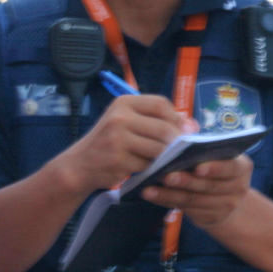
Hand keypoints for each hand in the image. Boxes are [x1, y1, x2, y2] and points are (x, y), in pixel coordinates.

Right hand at [54, 94, 191, 195]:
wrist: (79, 164)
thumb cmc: (109, 142)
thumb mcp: (127, 122)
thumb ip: (155, 120)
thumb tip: (192, 124)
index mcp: (124, 102)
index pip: (160, 104)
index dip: (176, 117)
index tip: (183, 130)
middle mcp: (120, 117)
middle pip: (163, 128)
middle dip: (176, 142)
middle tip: (179, 151)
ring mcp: (118, 139)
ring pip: (158, 149)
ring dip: (165, 158)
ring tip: (162, 160)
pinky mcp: (118, 160)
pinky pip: (147, 165)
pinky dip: (152, 169)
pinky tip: (147, 169)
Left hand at [142, 154, 253, 227]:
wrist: (229, 199)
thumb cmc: (218, 167)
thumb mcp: (219, 156)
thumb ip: (206, 149)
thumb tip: (181, 135)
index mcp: (242, 167)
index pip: (230, 168)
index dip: (214, 168)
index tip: (198, 167)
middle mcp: (238, 188)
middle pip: (208, 185)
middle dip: (185, 181)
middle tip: (166, 175)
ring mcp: (225, 206)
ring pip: (193, 199)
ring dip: (169, 193)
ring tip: (149, 187)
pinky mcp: (210, 218)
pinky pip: (185, 208)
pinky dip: (166, 200)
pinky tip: (151, 194)